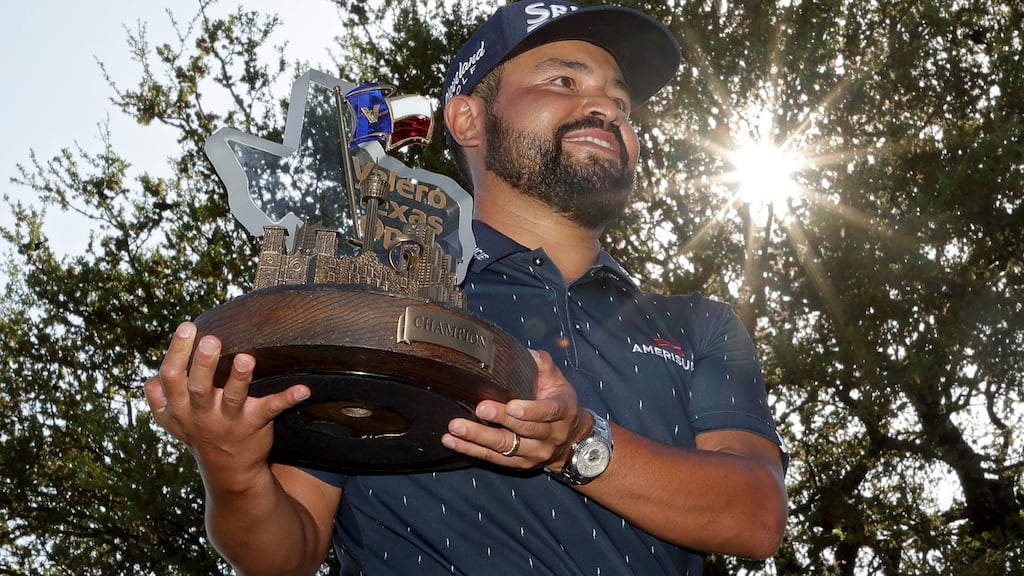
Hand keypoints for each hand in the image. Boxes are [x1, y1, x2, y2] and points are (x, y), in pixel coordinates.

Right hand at [144, 322, 309, 484]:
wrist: (228, 472)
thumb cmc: (200, 434)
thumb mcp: (173, 422)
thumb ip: (160, 399)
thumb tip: (152, 378)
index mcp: (180, 407)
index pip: (172, 377)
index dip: (177, 353)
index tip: (187, 327)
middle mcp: (202, 413)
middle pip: (198, 387)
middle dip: (203, 364)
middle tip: (210, 339)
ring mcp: (229, 420)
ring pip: (232, 398)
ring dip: (239, 378)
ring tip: (246, 358)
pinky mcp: (255, 425)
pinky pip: (271, 409)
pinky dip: (287, 398)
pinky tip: (302, 389)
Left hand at [441, 349, 587, 469]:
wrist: (571, 440)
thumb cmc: (559, 402)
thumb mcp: (557, 380)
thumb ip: (542, 364)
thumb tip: (526, 353)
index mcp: (563, 412)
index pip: (548, 411)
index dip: (530, 410)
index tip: (512, 405)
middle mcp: (551, 435)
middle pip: (524, 430)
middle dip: (500, 420)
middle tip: (480, 409)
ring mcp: (535, 453)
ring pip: (506, 447)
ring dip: (479, 438)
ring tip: (456, 428)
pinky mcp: (519, 464)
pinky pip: (493, 458)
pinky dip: (471, 450)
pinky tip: (452, 441)